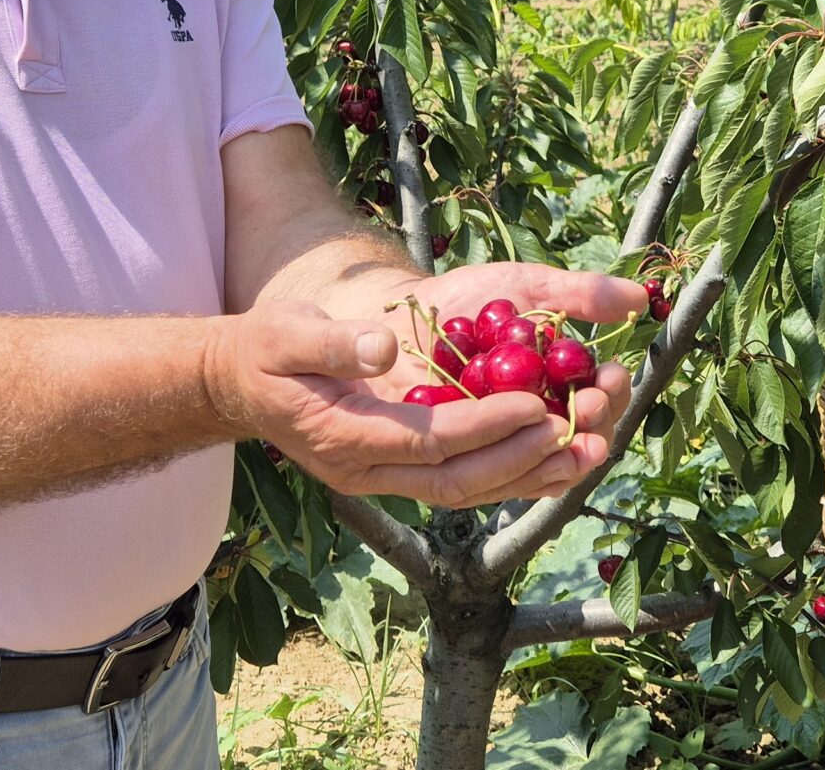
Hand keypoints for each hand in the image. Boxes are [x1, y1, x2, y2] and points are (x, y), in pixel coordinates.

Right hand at [205, 298, 594, 507]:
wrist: (236, 384)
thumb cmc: (261, 350)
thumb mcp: (284, 332)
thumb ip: (332, 342)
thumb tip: (379, 346)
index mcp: (340, 435)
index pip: (426, 439)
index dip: (483, 426)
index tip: (534, 403)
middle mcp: (364, 469)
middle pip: (455, 481)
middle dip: (521, 462)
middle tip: (580, 435)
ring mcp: (379, 478)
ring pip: (464, 492)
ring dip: (528, 479)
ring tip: (588, 455)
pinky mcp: (395, 471)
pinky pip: (460, 483)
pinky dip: (510, 476)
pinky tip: (554, 460)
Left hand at [374, 262, 646, 499]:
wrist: (400, 314)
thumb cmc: (468, 299)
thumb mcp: (527, 288)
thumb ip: (580, 294)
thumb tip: (640, 297)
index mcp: (563, 385)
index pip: (603, 400)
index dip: (613, 391)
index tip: (611, 374)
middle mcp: (541, 423)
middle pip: (584, 440)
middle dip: (595, 424)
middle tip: (589, 404)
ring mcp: (505, 447)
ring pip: (548, 466)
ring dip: (563, 453)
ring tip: (564, 428)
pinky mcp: (469, 464)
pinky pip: (499, 482)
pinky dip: (516, 471)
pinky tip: (520, 454)